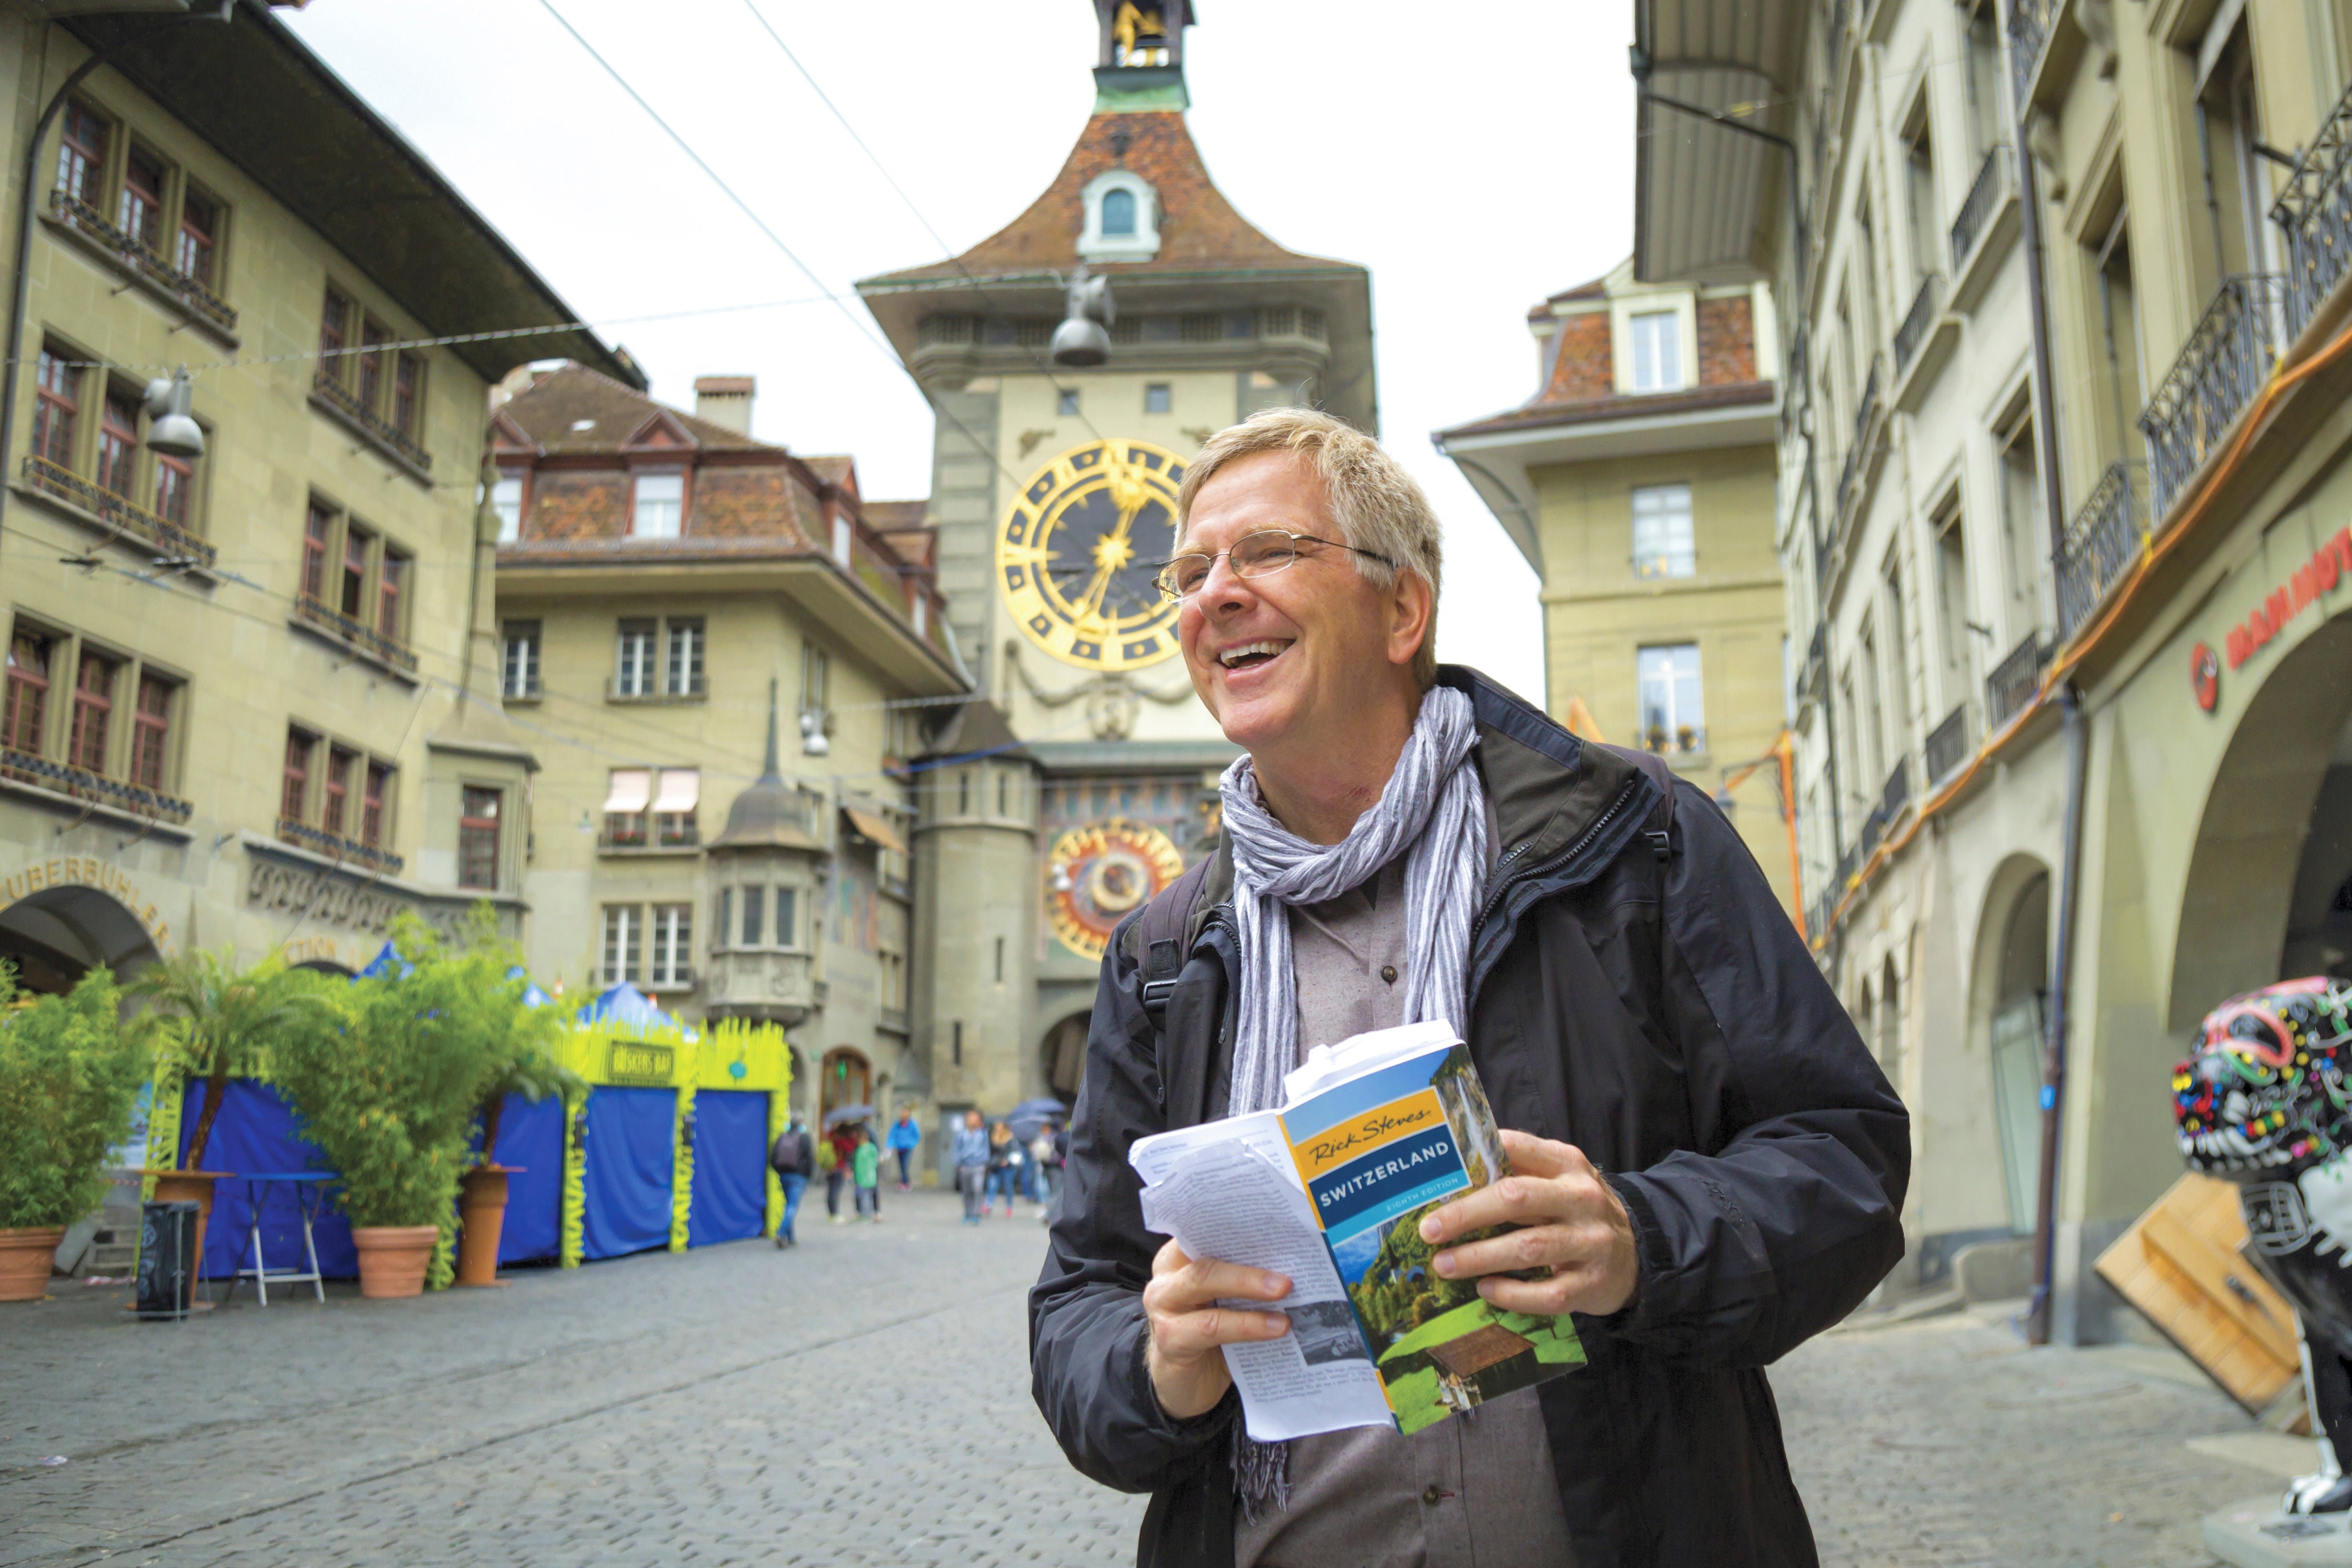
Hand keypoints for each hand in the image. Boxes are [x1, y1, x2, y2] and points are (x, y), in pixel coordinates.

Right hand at [1142, 1238, 1291, 1419]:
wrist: (1183, 1387)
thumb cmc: (1209, 1337)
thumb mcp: (1225, 1302)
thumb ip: (1245, 1281)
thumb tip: (1296, 1266)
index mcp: (1181, 1257)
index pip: (1208, 1232)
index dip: (1239, 1227)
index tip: (1277, 1228)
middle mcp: (1167, 1276)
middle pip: (1206, 1259)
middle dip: (1249, 1267)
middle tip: (1287, 1279)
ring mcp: (1163, 1306)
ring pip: (1204, 1283)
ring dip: (1248, 1288)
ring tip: (1284, 1295)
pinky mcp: (1169, 1338)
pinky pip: (1211, 1326)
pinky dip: (1248, 1325)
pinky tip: (1275, 1329)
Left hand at [1416, 1130, 1639, 1316]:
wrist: (1637, 1255)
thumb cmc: (1577, 1213)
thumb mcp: (1558, 1180)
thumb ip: (1517, 1172)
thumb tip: (1451, 1177)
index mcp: (1567, 1164)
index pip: (1517, 1148)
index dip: (1475, 1160)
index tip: (1437, 1178)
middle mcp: (1581, 1198)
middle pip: (1516, 1199)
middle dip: (1466, 1214)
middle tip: (1429, 1230)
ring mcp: (1590, 1242)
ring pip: (1527, 1247)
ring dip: (1479, 1257)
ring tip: (1444, 1265)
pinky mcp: (1592, 1284)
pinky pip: (1546, 1293)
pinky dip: (1511, 1294)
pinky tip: (1485, 1290)